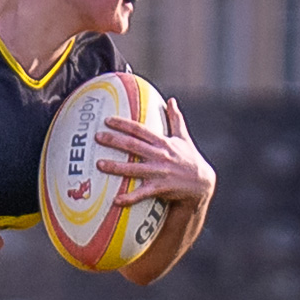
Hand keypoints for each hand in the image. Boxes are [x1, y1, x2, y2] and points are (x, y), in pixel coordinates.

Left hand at [98, 100, 215, 207]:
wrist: (202, 184)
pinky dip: (129, 197)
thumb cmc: (190, 158)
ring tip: (99, 164)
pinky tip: (115, 200)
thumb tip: (172, 100)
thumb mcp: (184, 137)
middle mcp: (160, 156)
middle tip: (97, 137)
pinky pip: (142, 193)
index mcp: (163, 142)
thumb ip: (176, 119)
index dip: (123, 124)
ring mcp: (159, 172)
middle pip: (133, 146)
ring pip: (134, 169)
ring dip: (116, 167)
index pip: (139, 130)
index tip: (107, 120)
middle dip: (114, 141)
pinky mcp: (160, 188)